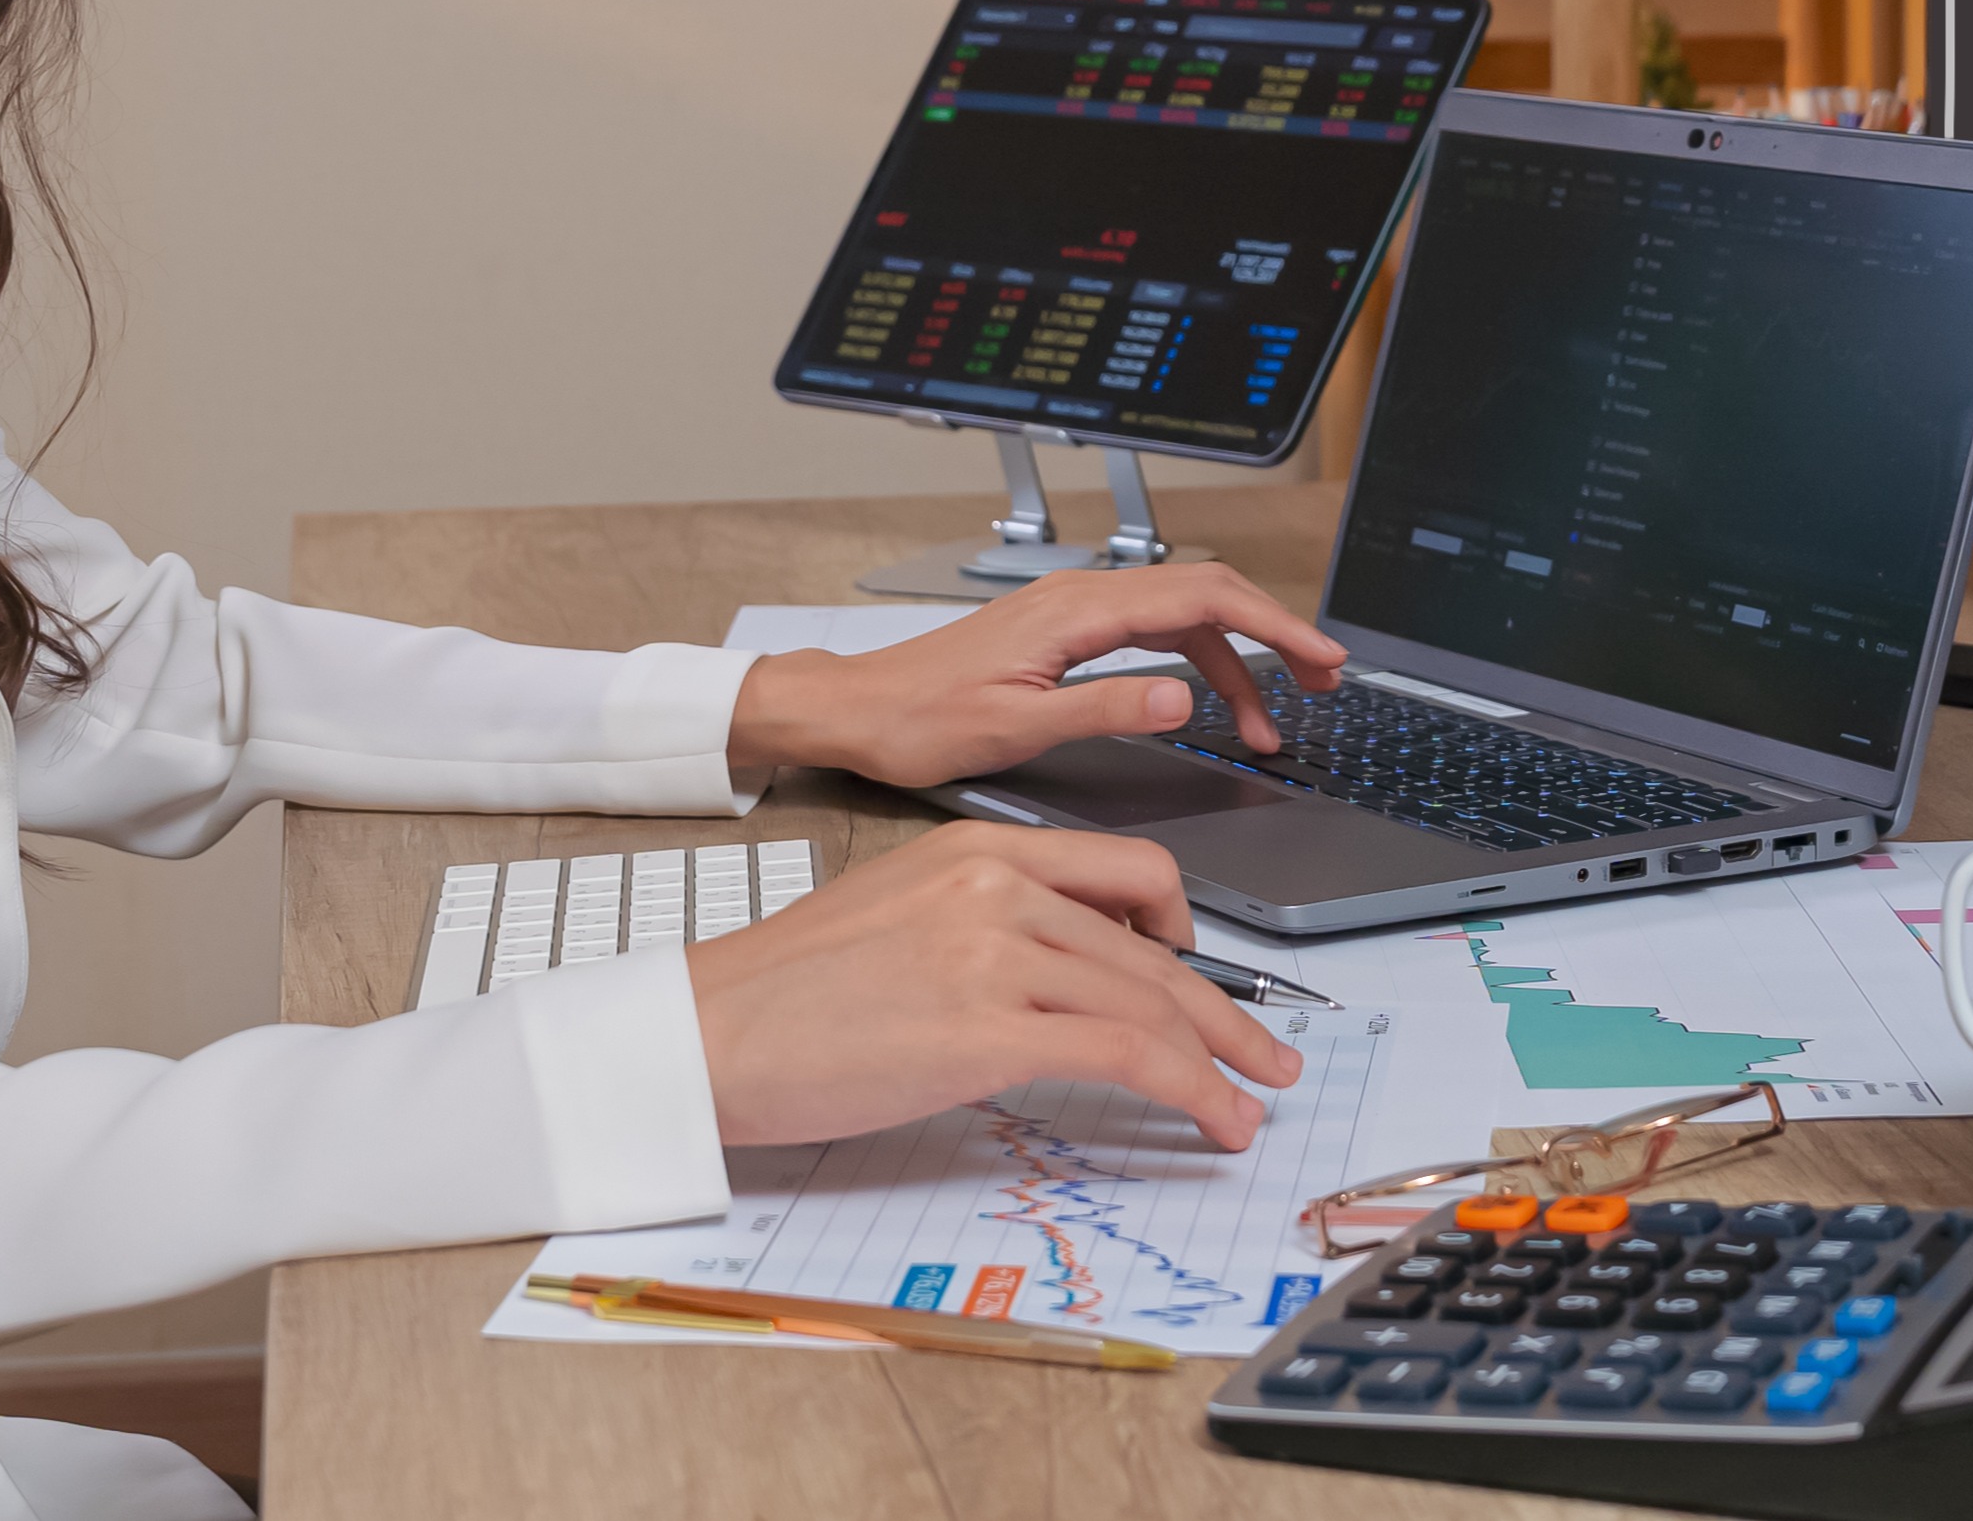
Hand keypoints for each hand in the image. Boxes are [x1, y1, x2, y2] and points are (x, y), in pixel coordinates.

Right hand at [685, 823, 1300, 1147]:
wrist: (705, 1029)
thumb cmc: (786, 993)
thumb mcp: (900, 914)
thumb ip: (984, 924)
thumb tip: (1056, 977)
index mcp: (979, 850)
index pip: (1129, 873)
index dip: (1187, 933)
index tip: (1206, 982)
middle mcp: (1000, 886)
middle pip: (1157, 944)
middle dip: (1227, 1010)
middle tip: (1267, 1053)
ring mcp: (998, 953)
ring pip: (1156, 998)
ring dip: (1223, 1059)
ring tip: (1251, 1100)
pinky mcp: (989, 1030)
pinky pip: (1129, 1055)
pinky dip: (1192, 1090)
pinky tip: (1214, 1122)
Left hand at [726, 562, 1348, 789]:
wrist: (857, 709)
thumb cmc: (918, 720)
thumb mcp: (1014, 729)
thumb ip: (1102, 709)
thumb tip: (1178, 695)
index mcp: (1076, 611)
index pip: (1203, 598)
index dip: (1274, 625)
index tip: (1321, 659)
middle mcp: (1079, 597)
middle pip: (1206, 594)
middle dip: (1273, 634)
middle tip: (1324, 680)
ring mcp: (1073, 611)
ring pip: (1182, 617)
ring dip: (1235, 662)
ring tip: (1266, 724)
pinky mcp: (1064, 633)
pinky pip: (1151, 632)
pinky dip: (1194, 664)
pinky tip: (1204, 704)